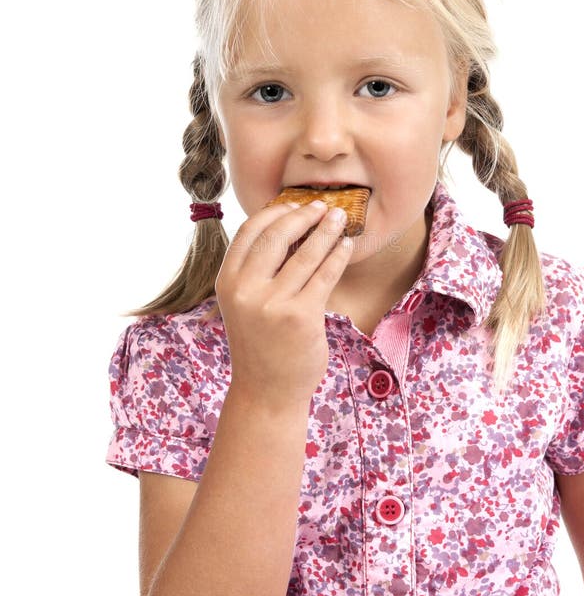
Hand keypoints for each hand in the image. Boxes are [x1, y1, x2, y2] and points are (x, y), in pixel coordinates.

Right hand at [214, 200, 353, 410]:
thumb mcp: (243, 303)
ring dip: (326, 231)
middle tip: (321, 207)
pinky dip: (337, 256)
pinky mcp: (301, 317)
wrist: (266, 391)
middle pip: (276, 236)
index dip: (273, 212)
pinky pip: (324, 275)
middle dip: (302, 215)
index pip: (248, 231)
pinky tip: (345, 246)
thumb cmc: (260, 343)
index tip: (293, 204)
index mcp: (227, 282)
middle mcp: (245, 291)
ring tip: (339, 219)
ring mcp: (273, 304)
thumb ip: (255, 270)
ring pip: (305, 253)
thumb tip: (288, 225)